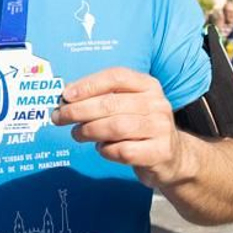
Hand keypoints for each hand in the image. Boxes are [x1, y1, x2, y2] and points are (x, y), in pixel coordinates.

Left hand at [50, 67, 185, 186]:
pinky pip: (124, 151)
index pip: (116, 77)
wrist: (172, 156)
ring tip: (77, 134)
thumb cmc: (139, 128)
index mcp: (148, 85)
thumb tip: (67, 97)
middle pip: (111, 103)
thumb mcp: (128, 106)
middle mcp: (157, 103)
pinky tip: (102, 149)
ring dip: (89, 130)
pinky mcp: (160, 152)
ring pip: (116, 127)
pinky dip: (106, 150)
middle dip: (79, 110)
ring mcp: (161, 128)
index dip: (88, 84)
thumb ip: (102, 98)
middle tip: (60, 117)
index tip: (66, 95)